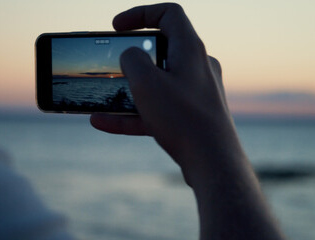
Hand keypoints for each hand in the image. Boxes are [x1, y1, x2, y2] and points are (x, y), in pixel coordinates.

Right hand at [91, 4, 283, 238]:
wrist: (212, 163)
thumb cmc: (183, 119)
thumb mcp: (146, 82)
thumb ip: (132, 59)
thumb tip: (130, 55)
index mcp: (190, 49)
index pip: (168, 13)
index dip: (140, 13)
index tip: (117, 26)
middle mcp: (197, 67)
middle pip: (161, 48)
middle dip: (132, 56)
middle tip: (112, 63)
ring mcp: (195, 92)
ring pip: (157, 83)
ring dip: (128, 89)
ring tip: (101, 98)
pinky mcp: (191, 115)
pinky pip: (158, 109)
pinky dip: (133, 113)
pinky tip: (103, 122)